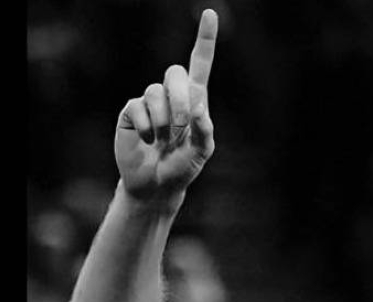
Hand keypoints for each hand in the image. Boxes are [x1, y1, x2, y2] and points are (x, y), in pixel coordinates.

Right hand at [114, 10, 217, 201]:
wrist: (156, 184)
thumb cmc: (183, 166)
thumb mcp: (202, 152)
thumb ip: (205, 130)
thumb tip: (199, 107)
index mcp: (195, 100)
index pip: (200, 64)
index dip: (205, 39)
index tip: (210, 13)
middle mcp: (172, 95)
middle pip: (175, 72)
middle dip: (181, 100)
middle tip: (181, 127)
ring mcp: (150, 101)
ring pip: (157, 92)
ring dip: (165, 120)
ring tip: (163, 139)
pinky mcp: (132, 111)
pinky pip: (139, 107)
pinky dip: (148, 127)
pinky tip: (149, 140)